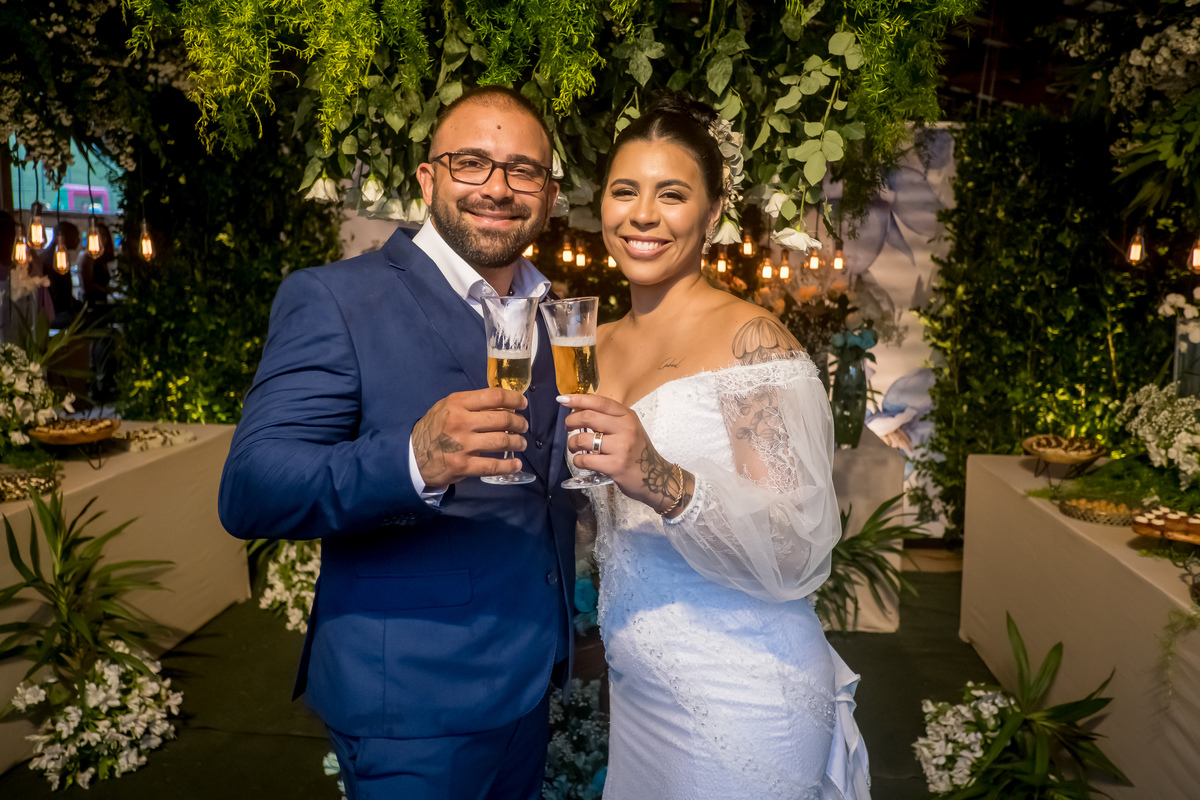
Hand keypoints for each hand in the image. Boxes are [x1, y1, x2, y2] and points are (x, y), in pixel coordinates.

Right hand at [413, 387, 529, 488]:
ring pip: (502, 441)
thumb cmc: (434, 429)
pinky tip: (516, 464)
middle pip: (503, 419)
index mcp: (457, 403)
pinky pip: (493, 466)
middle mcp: (460, 422)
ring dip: (518, 442)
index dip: (514, 399)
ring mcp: (462, 445)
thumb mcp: (447, 408)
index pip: (495, 396)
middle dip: (519, 423)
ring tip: (521, 443)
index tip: (523, 404)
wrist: (413, 456)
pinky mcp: (463, 465)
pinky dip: (509, 465)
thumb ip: (471, 405)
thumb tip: (505, 405)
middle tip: (523, 426)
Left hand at [559, 394, 691, 515]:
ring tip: (574, 448)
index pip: (600, 402)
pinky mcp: (616, 466)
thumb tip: (577, 409)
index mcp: (627, 416)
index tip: (562, 399)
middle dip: (570, 421)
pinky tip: (581, 461)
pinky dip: (578, 461)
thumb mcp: (628, 429)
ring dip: (571, 443)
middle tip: (567, 427)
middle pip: (588, 417)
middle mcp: (626, 428)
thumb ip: (608, 419)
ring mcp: (621, 448)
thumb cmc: (637, 452)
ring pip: (583, 440)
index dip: (578, 399)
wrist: (656, 477)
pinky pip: (586, 460)